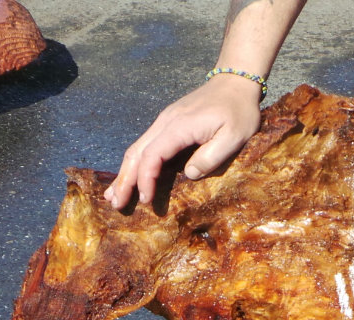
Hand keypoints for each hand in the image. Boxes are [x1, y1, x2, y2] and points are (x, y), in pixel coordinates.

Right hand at [104, 76, 264, 209]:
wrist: (235, 82)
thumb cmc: (239, 111)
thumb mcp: (234, 137)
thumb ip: (210, 157)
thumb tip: (189, 174)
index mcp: (179, 127)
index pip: (152, 155)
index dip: (146, 179)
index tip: (146, 199)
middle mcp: (165, 122)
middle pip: (136, 152)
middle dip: (124, 179)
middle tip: (115, 204)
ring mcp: (164, 121)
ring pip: (137, 148)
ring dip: (125, 172)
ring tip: (114, 195)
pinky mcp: (168, 123)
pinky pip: (146, 144)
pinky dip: (135, 162)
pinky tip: (130, 175)